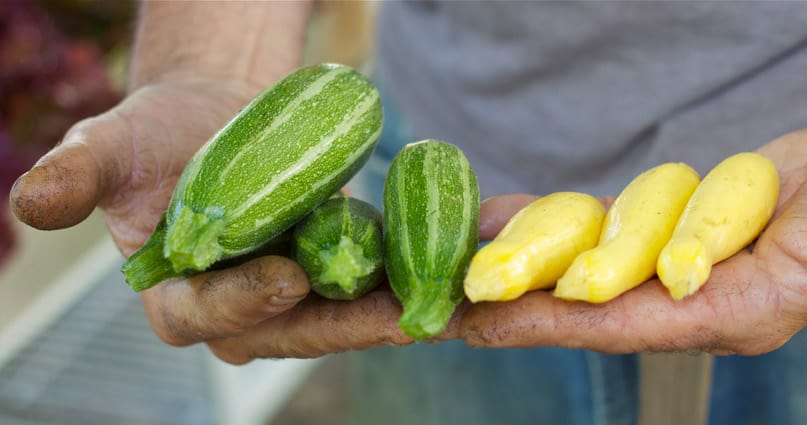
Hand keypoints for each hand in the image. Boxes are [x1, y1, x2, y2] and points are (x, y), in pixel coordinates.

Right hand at [10, 76, 412, 362]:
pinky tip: (455, 263)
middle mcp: (242, 315)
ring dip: (401, 308)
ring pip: (349, 313)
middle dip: (350, 323)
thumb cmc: (153, 136)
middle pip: (296, 329)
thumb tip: (32, 201)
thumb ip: (77, 179)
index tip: (288, 278)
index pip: (211, 315)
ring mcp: (296, 301)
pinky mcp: (337, 276)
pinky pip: (377, 283)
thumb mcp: (107, 148)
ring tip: (448, 298)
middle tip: (403, 311)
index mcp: (180, 303)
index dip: (246, 301)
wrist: (211, 118)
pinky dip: (416, 275)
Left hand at [457, 109, 806, 397]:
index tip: (479, 323)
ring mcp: (687, 266)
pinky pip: (602, 229)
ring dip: (516, 261)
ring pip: (584, 263)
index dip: (550, 324)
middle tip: (427, 302)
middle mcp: (700, 298)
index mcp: (740, 312)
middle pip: (585, 301)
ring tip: (444, 257)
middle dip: (508, 301)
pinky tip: (502, 216)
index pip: (625, 324)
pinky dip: (551, 223)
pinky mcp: (681, 231)